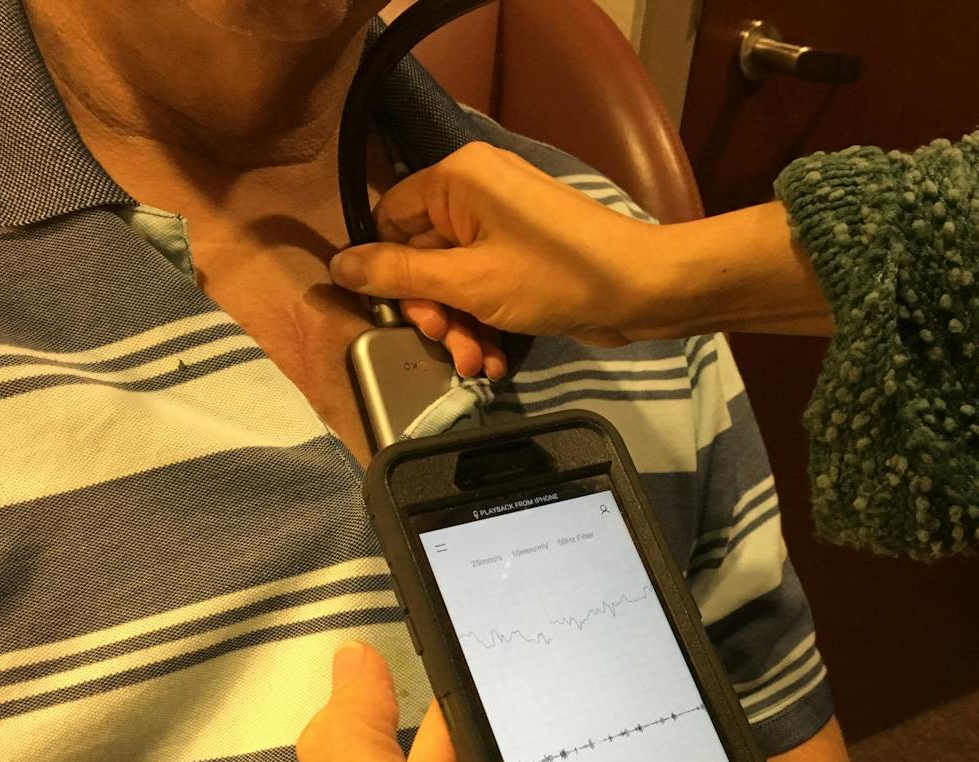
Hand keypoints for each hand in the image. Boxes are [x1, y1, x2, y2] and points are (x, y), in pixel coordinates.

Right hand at [329, 144, 832, 377]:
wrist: (640, 291)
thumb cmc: (556, 277)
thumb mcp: (468, 283)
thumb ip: (399, 275)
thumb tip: (338, 265)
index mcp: (457, 179)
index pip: (391, 219)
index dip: (392, 274)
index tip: (411, 316)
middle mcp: (476, 191)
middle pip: (422, 257)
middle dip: (435, 313)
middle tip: (453, 346)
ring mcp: (504, 223)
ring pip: (454, 281)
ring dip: (462, 328)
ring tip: (480, 364)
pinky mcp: (525, 254)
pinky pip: (485, 286)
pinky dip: (486, 322)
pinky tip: (497, 359)